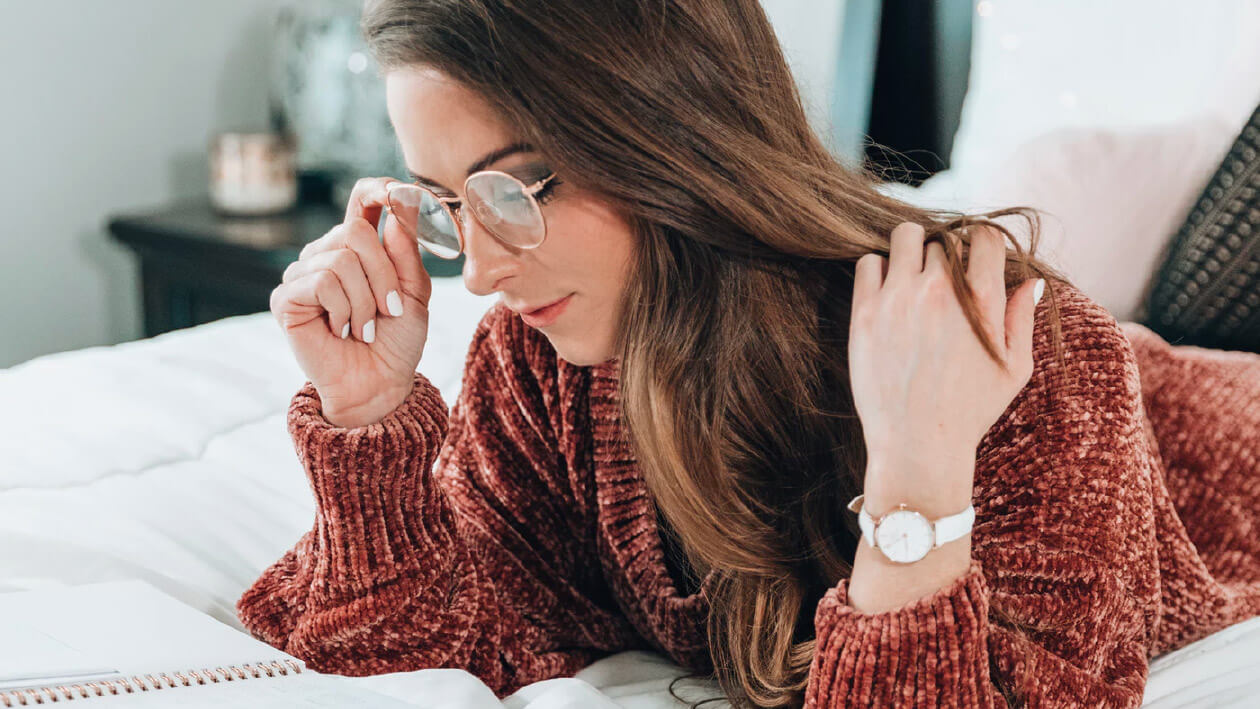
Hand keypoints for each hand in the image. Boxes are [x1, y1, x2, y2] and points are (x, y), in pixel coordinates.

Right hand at [269, 177, 432, 426]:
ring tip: (366, 327)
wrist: (379, 384)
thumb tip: (397, 207)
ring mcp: (303, 274)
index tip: (399, 191)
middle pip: (354, 230)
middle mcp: (326, 253)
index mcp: (359, 247)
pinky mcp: (286, 297)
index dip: (377, 189)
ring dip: (365, 300)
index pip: (361, 200)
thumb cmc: (397, 340)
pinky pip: (322, 281)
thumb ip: (406, 251)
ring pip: (340, 258)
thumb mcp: (413, 292)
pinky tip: (342, 330)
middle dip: (383, 275)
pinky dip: (344, 309)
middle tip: (389, 310)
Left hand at [848, 222, 1042, 511]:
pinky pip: (868, 263)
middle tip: (941, 279)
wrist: (918, 445)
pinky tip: (887, 291)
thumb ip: (1022, 319)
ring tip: (912, 276)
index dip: (981, 245)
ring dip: (911, 250)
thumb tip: (1030, 281)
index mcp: (981, 301)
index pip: (984, 236)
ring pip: (904, 237)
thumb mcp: (1014, 370)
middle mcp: (940, 292)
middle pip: (942, 237)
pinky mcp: (865, 313)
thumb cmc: (970, 411)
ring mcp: (899, 299)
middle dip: (945, 253)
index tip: (974, 261)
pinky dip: (878, 268)